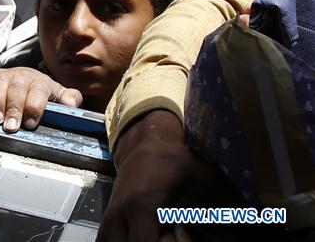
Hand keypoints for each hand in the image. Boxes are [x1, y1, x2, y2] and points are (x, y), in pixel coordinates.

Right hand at [0, 68, 81, 131]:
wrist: (26, 79)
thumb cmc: (42, 95)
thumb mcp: (57, 96)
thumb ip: (68, 99)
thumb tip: (72, 104)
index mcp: (41, 82)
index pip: (39, 91)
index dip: (34, 106)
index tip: (30, 124)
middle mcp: (22, 75)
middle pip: (17, 88)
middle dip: (14, 108)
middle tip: (11, 127)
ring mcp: (5, 74)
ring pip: (0, 83)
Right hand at [98, 110, 233, 241]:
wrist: (143, 144)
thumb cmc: (176, 161)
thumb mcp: (206, 178)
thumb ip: (233, 203)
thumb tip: (269, 223)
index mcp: (143, 206)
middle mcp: (120, 216)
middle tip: (175, 240)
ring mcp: (109, 221)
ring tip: (161, 238)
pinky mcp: (106, 224)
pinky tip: (145, 239)